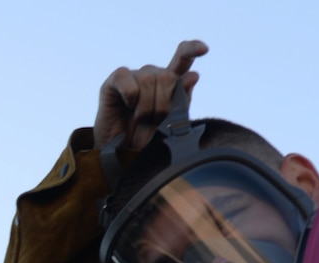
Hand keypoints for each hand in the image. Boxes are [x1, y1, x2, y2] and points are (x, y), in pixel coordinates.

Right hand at [94, 40, 206, 154]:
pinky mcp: (114, 81)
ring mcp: (133, 76)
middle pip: (167, 76)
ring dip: (145, 106)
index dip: (192, 49)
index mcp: (169, 83)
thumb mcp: (171, 123)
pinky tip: (127, 105)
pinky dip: (130, 95)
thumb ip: (183, 100)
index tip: (204, 49)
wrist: (122, 155)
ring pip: (147, 79)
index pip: (183, 58)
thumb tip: (193, 75)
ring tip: (140, 119)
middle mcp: (152, 75)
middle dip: (163, 104)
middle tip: (154, 121)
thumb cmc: (147, 140)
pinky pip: (126, 78)